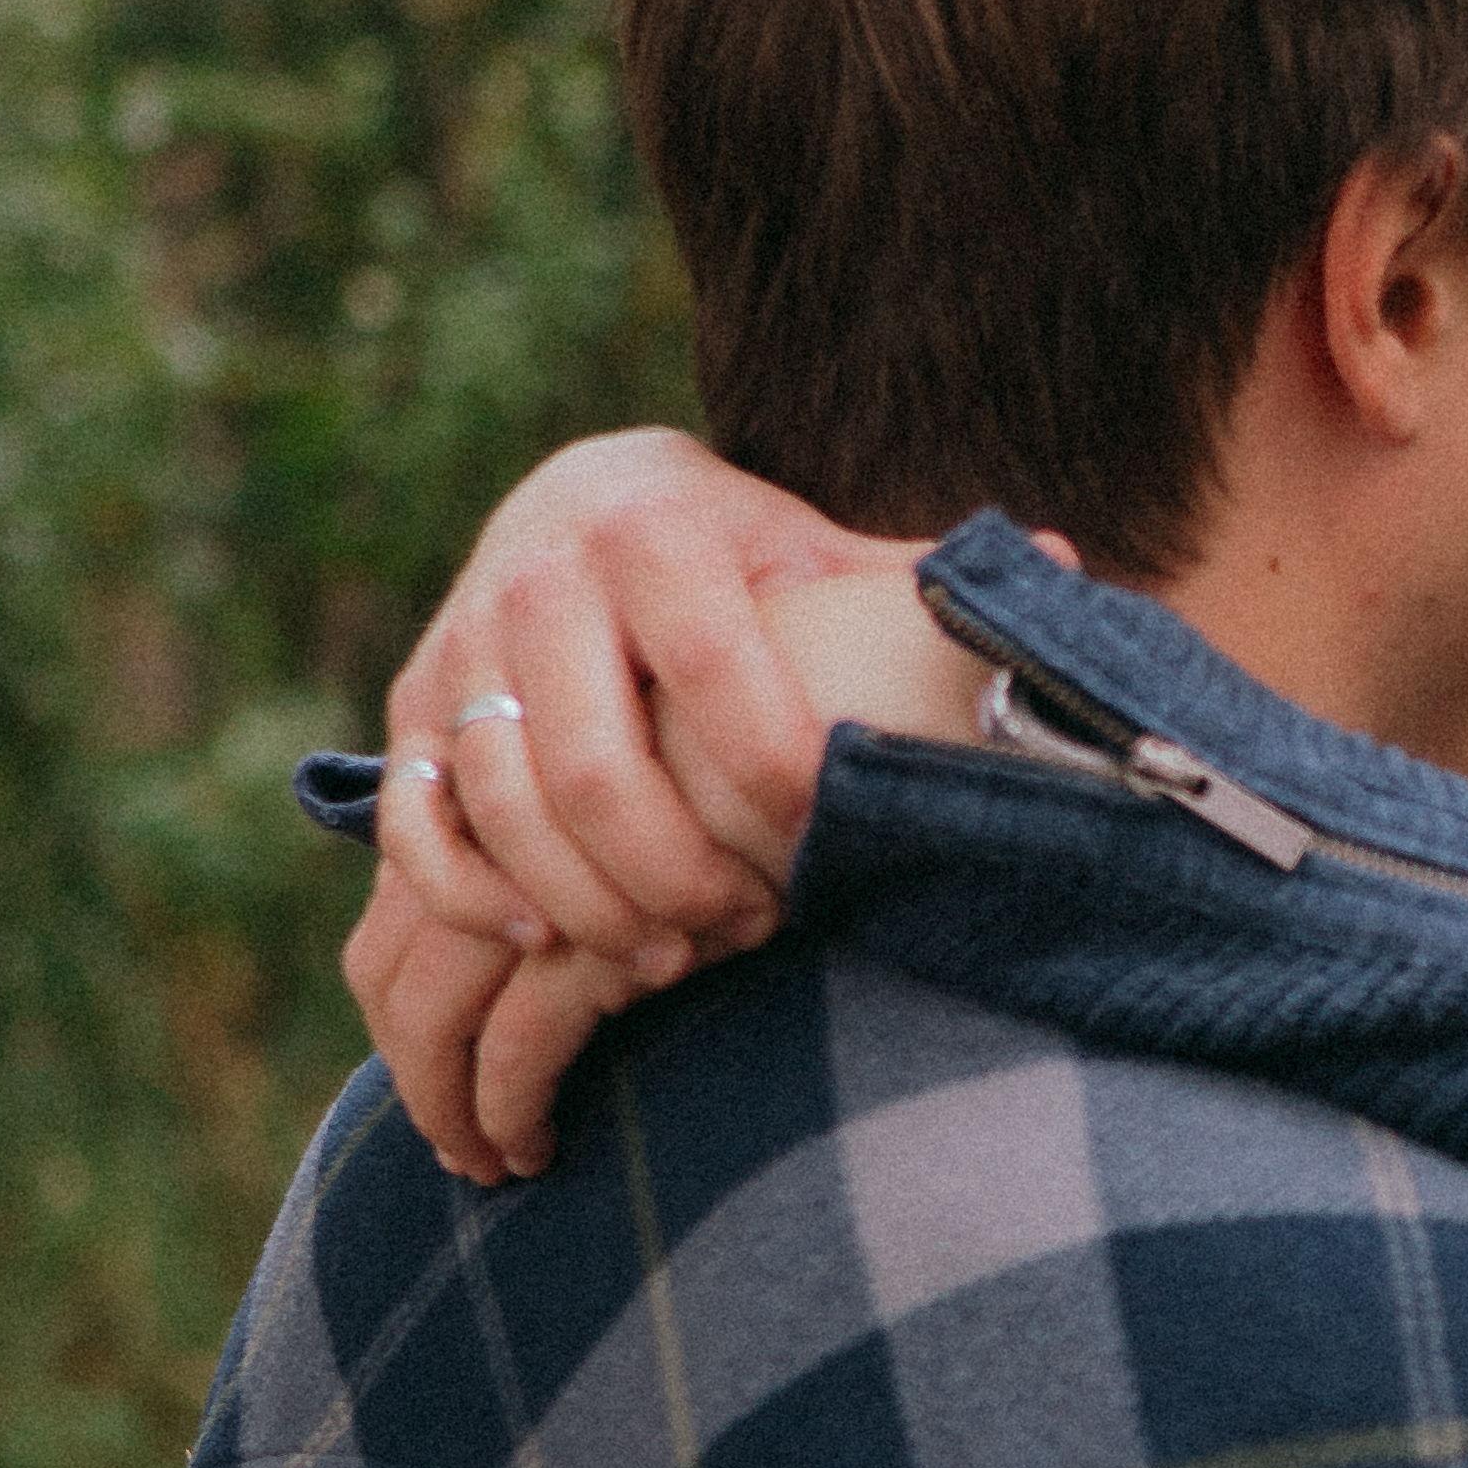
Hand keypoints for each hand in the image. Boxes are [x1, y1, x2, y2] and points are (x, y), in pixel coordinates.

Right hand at [357, 430, 924, 1175]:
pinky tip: (546, 949)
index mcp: (660, 534)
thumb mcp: (825, 554)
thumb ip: (918, 581)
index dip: (777, 790)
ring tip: (671, 965)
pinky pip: (417, 826)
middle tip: (747, 934)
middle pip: (596, 773)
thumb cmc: (747, 562)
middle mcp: (543, 580)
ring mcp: (462, 647)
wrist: (589, 503)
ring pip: (502, 811)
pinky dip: (471, 897)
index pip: (719, 679)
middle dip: (677, 879)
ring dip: (587, 910)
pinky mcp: (410, 712)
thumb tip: (1057, 568)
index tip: (824, 854)